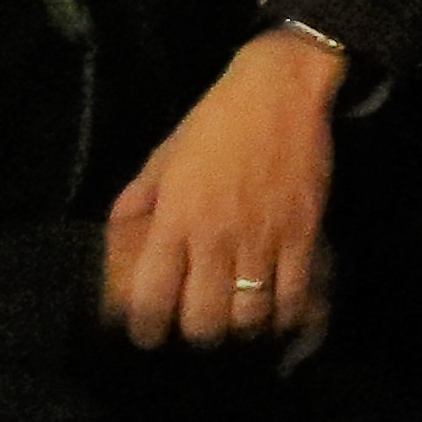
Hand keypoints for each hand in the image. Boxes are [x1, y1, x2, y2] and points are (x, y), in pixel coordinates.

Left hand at [103, 29, 341, 348]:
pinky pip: (295, 294)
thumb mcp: (165, 154)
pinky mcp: (302, 232)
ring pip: (249, 315)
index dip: (146, 329)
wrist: (281, 88)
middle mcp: (215, 236)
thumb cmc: (216, 119)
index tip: (150, 333)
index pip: (151, 297)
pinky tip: (279, 310)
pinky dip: (286, 314)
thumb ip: (139, 199)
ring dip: (242, 327)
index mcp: (175, 218)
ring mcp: (262, 236)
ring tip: (240, 319)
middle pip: (203, 320)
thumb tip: (119, 235)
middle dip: (199, 334)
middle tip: (201, 324)